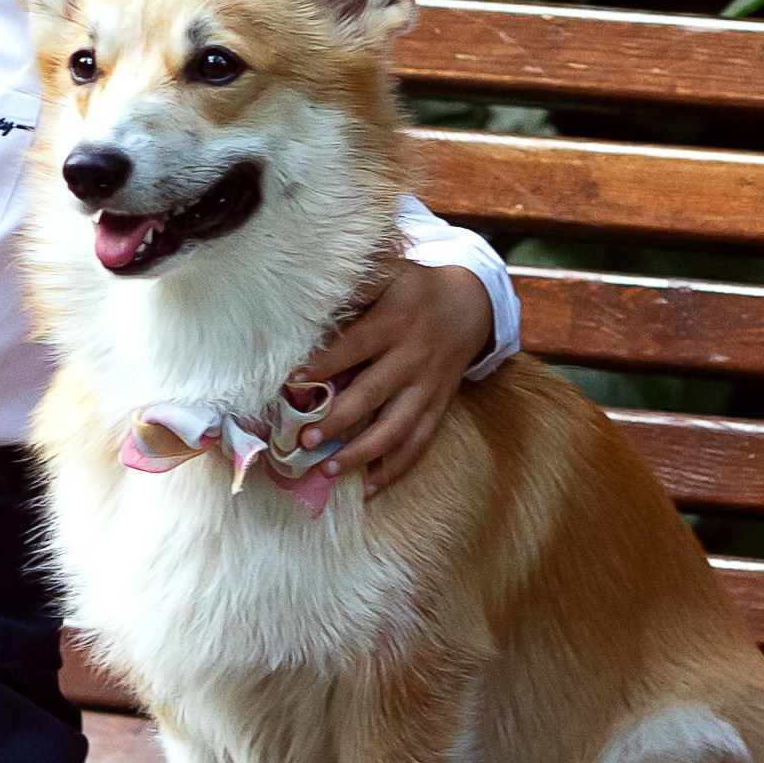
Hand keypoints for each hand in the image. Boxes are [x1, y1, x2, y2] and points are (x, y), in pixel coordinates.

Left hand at [285, 262, 493, 499]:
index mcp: (395, 321)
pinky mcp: (438, 407)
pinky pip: (419, 443)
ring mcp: (428, 387)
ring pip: (397, 427)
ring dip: (363, 452)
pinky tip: (369, 489)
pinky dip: (396, 468)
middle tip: (305, 440)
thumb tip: (310, 296)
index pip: (355, 346)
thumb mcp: (390, 273)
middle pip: (374, 393)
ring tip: (329, 470)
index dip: (325, 364)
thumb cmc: (414, 288)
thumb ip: (356, 284)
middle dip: (338, 419)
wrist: (470, 305)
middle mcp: (413, 357)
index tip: (293, 381)